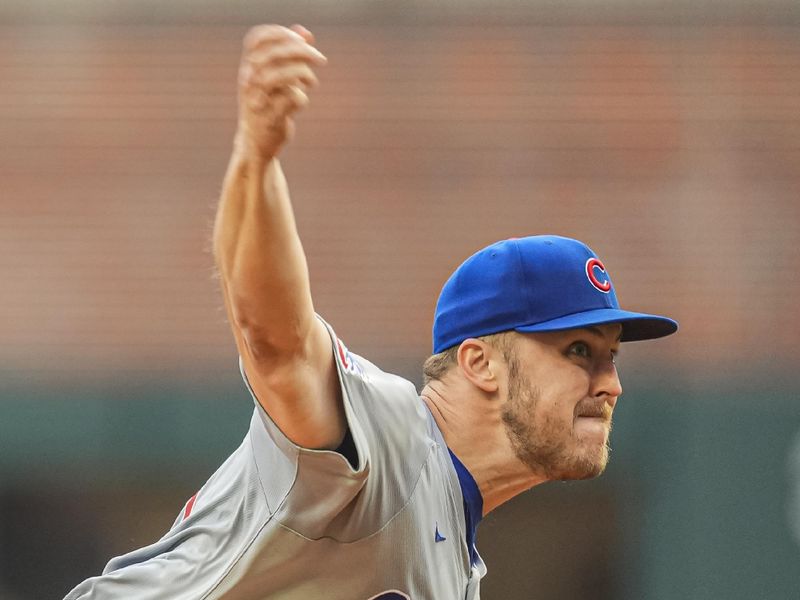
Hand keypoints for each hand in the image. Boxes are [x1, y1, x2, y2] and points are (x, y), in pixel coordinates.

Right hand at [236, 24, 326, 158]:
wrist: (256, 143)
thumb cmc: (269, 105)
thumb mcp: (277, 78)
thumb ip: (290, 54)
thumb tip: (305, 32)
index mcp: (247, 68)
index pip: (256, 39)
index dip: (280, 33)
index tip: (302, 40)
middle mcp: (248, 82)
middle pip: (273, 54)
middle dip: (302, 52)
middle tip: (320, 59)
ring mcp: (258, 101)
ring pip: (280, 77)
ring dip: (303, 74)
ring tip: (312, 83)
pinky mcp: (271, 119)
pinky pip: (291, 100)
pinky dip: (302, 98)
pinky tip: (301, 103)